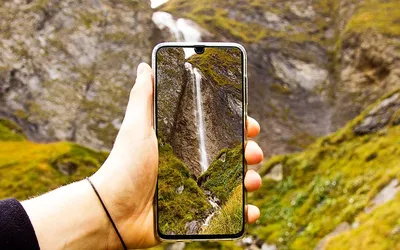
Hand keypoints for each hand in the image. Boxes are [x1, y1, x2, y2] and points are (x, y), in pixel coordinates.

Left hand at [91, 63, 263, 247]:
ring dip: (251, 180)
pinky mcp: (197, 215)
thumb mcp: (136, 127)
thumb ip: (142, 97)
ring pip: (234, 183)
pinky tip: (250, 210)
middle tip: (253, 152)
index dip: (237, 127)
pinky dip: (243, 213)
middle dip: (249, 152)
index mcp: (183, 144)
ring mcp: (197, 191)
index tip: (250, 124)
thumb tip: (144, 66)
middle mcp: (193, 166)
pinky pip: (226, 214)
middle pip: (231, 157)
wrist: (114, 211)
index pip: (217, 132)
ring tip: (252, 180)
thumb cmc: (124, 166)